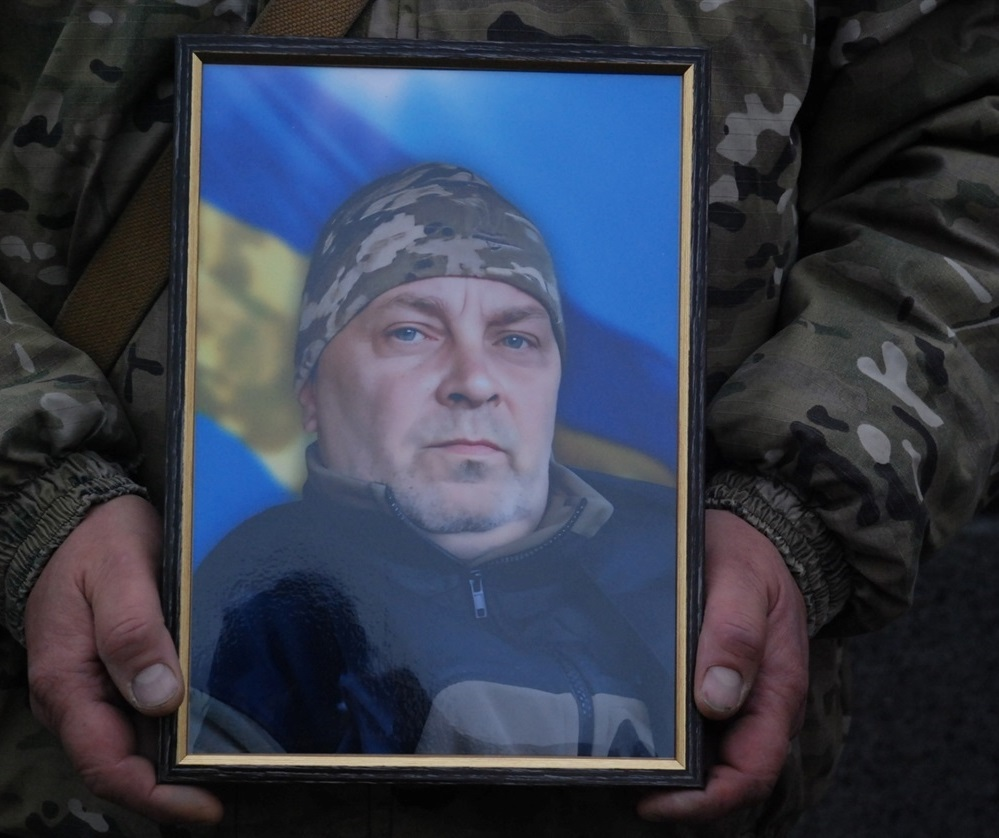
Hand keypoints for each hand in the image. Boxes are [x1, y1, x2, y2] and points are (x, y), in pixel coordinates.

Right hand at [24, 494, 222, 823]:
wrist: (83, 516)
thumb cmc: (99, 540)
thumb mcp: (118, 572)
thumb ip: (133, 632)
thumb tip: (161, 696)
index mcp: (67, 682)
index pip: (107, 763)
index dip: (156, 793)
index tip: (208, 801)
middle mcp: (78, 697)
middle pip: (124, 762)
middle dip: (176, 785)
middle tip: (238, 781)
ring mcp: (97, 688)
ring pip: (136, 742)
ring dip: (179, 760)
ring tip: (235, 761)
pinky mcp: (117, 674)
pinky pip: (143, 715)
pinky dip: (176, 729)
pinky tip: (215, 726)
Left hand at [638, 509, 808, 822]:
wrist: (758, 533)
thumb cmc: (750, 557)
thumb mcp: (742, 581)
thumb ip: (734, 634)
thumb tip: (717, 700)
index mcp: (777, 690)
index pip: (751, 771)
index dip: (705, 799)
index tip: (654, 799)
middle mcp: (761, 704)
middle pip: (727, 772)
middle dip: (681, 792)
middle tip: (623, 780)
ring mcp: (740, 695)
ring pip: (711, 752)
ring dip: (673, 765)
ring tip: (620, 759)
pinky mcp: (718, 680)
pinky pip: (699, 722)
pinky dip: (671, 735)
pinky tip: (634, 727)